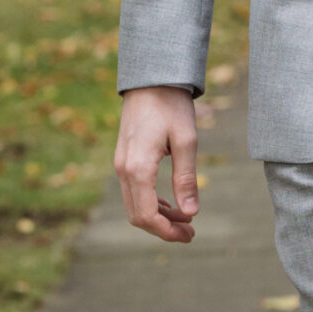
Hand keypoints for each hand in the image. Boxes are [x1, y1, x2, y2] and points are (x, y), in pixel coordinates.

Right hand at [115, 86, 199, 241]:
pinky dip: (152, 201)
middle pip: (138, 215)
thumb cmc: (171, 105)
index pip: (147, 216)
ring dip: (159, 216)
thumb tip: (191, 213)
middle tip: (191, 232)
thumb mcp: (186, 141)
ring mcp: (121, 163)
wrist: (151, 76)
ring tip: (186, 219)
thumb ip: (187, 178)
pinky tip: (172, 201)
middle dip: (164, 228)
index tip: (190, 235)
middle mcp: (123, 169)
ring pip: (135, 204)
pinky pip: (134, 190)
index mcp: (137, 168)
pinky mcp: (124, 157)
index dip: (168, 231)